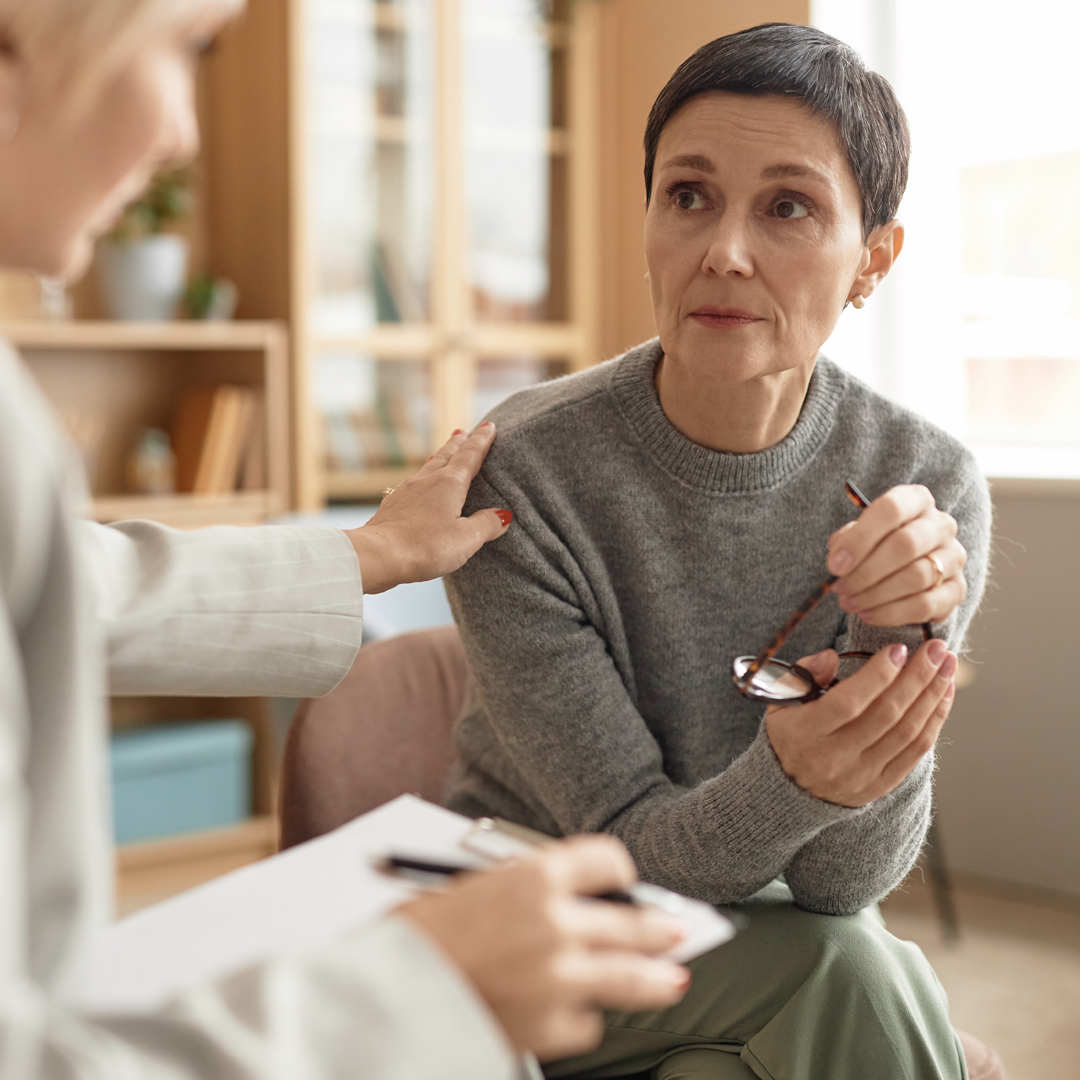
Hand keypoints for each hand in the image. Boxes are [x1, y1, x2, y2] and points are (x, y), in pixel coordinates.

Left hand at [346, 423, 510, 593]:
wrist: (378, 554)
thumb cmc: (425, 546)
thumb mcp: (466, 539)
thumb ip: (486, 524)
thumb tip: (503, 515)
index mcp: (449, 484)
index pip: (470, 456)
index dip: (481, 441)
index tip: (489, 426)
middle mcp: (427, 481)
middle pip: (446, 456)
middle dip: (458, 443)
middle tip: (464, 432)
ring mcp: (407, 491)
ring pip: (428, 468)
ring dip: (439, 459)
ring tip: (443, 455)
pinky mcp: (393, 506)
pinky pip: (413, 486)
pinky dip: (423, 480)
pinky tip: (419, 488)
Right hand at [400, 836, 689, 1059]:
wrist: (384, 994)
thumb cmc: (420, 933)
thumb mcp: (476, 886)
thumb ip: (528, 890)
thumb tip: (575, 902)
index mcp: (536, 876)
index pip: (609, 861)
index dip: (620, 872)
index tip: (622, 882)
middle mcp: (558, 922)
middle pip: (634, 921)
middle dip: (658, 927)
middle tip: (675, 931)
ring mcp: (560, 978)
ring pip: (633, 977)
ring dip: (657, 978)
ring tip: (672, 980)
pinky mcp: (551, 1027)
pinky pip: (588, 1022)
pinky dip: (584, 1017)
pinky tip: (574, 1011)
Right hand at [765, 638, 957, 806]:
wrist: (790, 788)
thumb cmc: (790, 731)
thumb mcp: (782, 699)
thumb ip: (804, 674)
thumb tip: (831, 656)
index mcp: (805, 733)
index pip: (847, 702)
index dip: (877, 675)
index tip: (899, 648)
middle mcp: (834, 757)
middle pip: (885, 714)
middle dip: (917, 677)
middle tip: (936, 648)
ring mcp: (860, 775)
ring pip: (906, 732)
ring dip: (931, 695)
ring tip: (947, 666)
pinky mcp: (880, 785)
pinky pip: (915, 751)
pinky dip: (934, 721)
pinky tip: (943, 695)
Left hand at [827, 485, 966, 626]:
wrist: (902, 568)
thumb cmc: (876, 544)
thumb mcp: (857, 534)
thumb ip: (846, 541)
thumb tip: (840, 560)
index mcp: (916, 500)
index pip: (891, 509)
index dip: (860, 539)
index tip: (835, 565)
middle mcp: (941, 525)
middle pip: (905, 544)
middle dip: (866, 571)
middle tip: (841, 588)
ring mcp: (954, 557)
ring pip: (916, 577)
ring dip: (876, 595)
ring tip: (849, 603)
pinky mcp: (958, 589)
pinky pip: (926, 605)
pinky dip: (892, 613)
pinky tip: (868, 614)